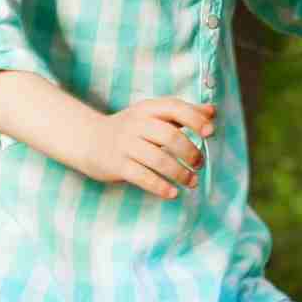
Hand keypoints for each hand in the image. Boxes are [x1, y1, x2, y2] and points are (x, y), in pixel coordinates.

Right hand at [89, 97, 216, 199]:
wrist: (88, 139)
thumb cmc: (130, 128)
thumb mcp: (152, 115)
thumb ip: (182, 113)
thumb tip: (213, 111)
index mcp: (147, 109)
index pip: (174, 108)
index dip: (195, 119)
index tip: (210, 132)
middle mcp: (136, 124)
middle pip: (170, 136)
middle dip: (190, 152)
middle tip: (199, 164)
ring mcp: (125, 145)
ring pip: (159, 159)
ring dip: (180, 173)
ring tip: (192, 181)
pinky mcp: (117, 165)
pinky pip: (143, 177)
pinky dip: (160, 187)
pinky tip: (173, 193)